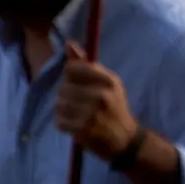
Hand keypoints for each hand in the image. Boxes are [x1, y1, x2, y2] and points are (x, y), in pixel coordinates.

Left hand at [55, 42, 137, 161]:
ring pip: (59, 104)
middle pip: (63, 87)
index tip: (79, 84)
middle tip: (80, 103)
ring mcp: (92, 113)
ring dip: (64, 110)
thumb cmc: (114, 107)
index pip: (72, 69)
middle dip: (67, 96)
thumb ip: (86, 64)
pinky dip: (64, 124)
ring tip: (77, 114)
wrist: (125, 140)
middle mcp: (101, 95)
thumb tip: (68, 43)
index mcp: (109, 80)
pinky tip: (75, 125)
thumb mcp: (107, 83)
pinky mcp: (83, 130)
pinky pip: (59, 121)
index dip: (71, 76)